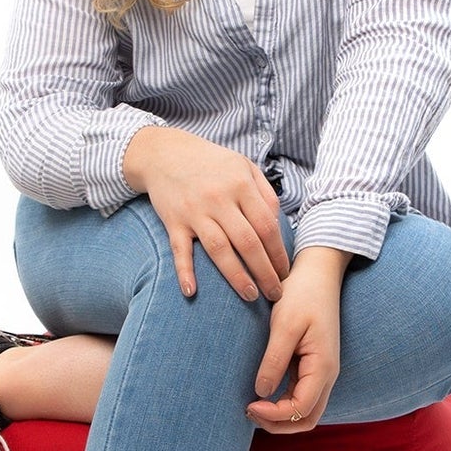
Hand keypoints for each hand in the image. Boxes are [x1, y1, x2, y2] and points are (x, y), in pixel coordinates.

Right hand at [123, 127, 290, 301]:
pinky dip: (184, 271)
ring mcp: (195, 212)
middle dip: (265, 272)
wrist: (165, 153)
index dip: (279, 253)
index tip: (285, 273)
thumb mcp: (244, 166)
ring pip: (219, 249)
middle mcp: (219, 199)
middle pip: (247, 242)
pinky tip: (191, 291)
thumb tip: (278, 224)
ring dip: (236, 276)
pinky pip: (179, 250)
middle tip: (276, 293)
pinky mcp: (173, 222)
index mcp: (241, 185)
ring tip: (251, 296)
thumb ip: (265, 193)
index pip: (266, 226)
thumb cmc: (211, 163)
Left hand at [246, 247, 349, 433]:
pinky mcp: (312, 365)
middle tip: (248, 413)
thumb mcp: (285, 325)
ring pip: (304, 410)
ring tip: (251, 407)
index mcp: (323, 366)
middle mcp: (326, 374)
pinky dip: (282, 404)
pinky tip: (260, 395)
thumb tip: (261, 393)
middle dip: (278, 424)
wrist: (318, 273)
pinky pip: (300, 396)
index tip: (248, 405)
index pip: (301, 408)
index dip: (274, 415)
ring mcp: (320, 371)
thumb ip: (274, 360)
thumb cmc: (302, 294)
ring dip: (280, 417)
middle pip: (307, 418)